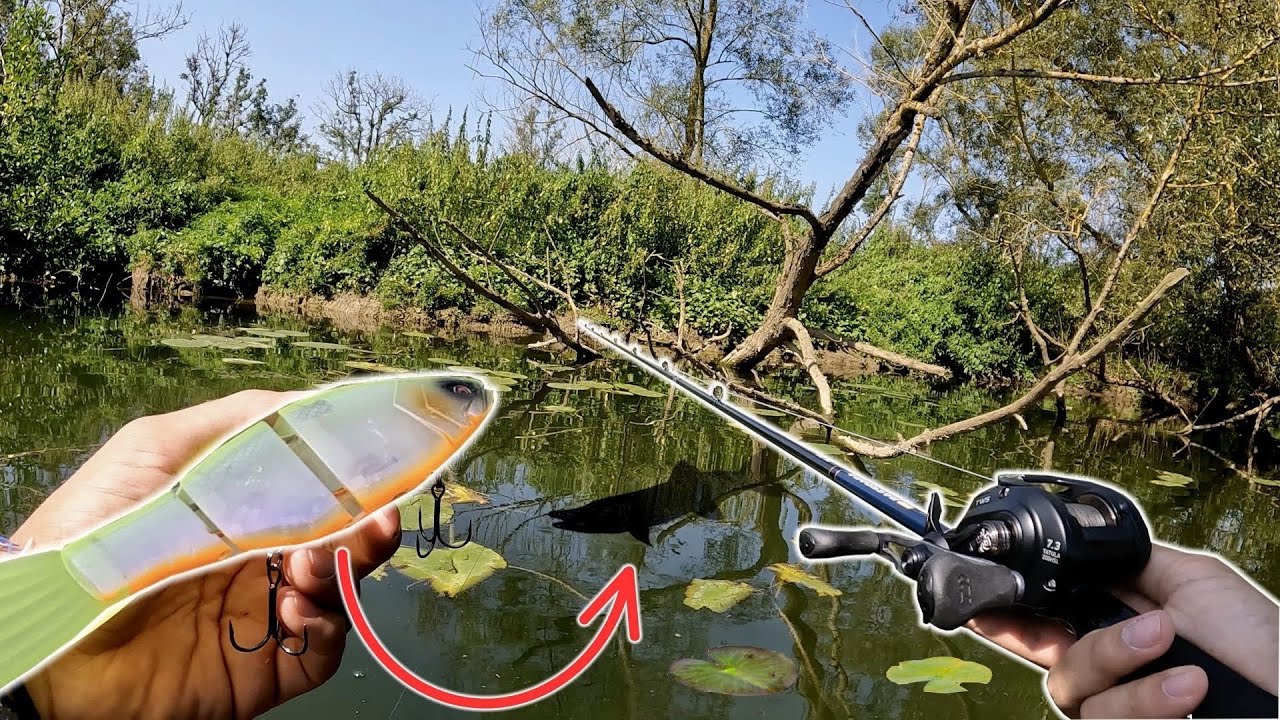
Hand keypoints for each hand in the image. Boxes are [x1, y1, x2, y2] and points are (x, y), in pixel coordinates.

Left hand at [11, 390, 401, 719]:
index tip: (385, 467)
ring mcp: (265, 612)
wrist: (50, 639)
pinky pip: (322, 649)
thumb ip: (235, 422)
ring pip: (343, 589)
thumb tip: (310, 403)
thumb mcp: (154, 450)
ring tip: (313, 567)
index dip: (358, 479)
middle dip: (368, 527)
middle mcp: (264, 557)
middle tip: (374, 522)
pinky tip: (294, 612)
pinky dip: (325, 627)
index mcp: (247, 508)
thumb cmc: (91, 532)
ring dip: (346, 571)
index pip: (322, 489)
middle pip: (344, 539)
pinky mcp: (264, 667)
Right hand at [968, 543, 1278, 718]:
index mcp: (1115, 632)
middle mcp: (1110, 678)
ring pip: (1076, 695)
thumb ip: (1129, 563)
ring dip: (1132, 679)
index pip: (1043, 626)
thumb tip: (1077, 547)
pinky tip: (1189, 692)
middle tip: (1154, 634)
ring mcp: (1120, 713)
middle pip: (1054, 663)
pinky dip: (1146, 703)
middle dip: (1098, 651)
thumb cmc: (1261, 648)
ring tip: (1188, 672)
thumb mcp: (1193, 583)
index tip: (978, 606)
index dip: (1006, 619)